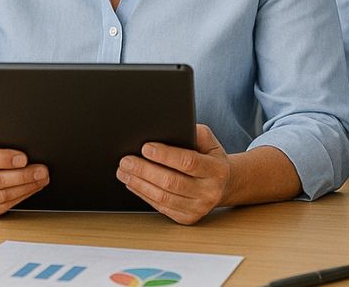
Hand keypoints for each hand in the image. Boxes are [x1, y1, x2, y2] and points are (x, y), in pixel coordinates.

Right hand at [0, 125, 48, 217]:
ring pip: (0, 197)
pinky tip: (30, 189)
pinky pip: (0, 208)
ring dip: (25, 188)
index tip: (24, 158)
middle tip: (42, 170)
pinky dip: (19, 198)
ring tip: (41, 179)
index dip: (5, 159)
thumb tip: (23, 137)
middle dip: (23, 176)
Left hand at [116, 124, 230, 224]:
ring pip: (163, 197)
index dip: (165, 155)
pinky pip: (161, 207)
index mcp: (217, 169)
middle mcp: (210, 191)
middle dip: (144, 170)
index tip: (145, 147)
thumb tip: (163, 130)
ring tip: (124, 172)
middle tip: (126, 160)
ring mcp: (199, 208)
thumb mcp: (207, 140)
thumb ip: (190, 132)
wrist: (224, 184)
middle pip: (172, 182)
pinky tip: (133, 184)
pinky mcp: (188, 218)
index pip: (188, 162)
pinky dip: (144, 195)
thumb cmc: (209, 156)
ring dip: (139, 184)